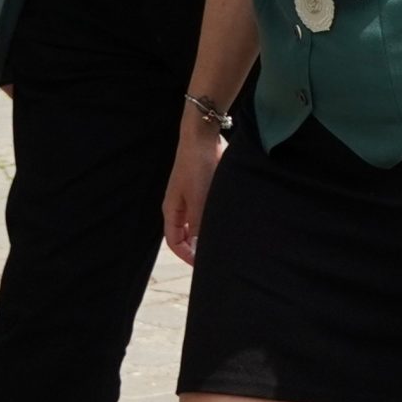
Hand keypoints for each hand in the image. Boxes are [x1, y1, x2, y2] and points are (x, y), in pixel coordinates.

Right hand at [162, 121, 224, 266]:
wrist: (202, 136)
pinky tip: (229, 218)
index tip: (202, 265)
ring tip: (225, 240)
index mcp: (172, 210)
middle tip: (216, 255)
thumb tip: (199, 249)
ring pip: (198, 221)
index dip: (186, 255)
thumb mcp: (199, 200)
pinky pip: (208, 207)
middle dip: (197, 246)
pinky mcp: (204, 185)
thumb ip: (198, 225)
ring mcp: (191, 194)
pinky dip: (215, 216)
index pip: (174, 242)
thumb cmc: (198, 167)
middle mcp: (179, 205)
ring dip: (208, 230)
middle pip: (185, 233)